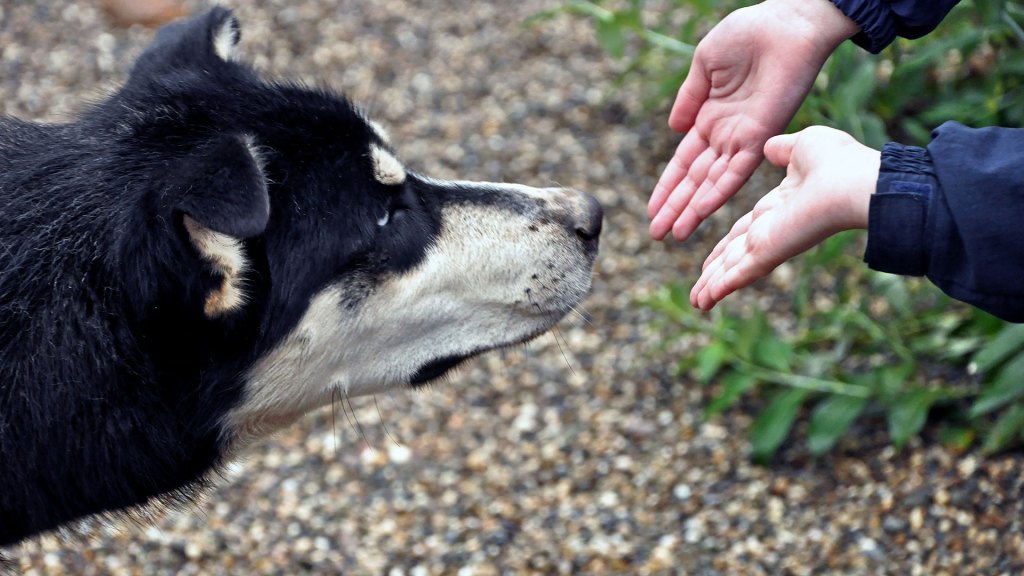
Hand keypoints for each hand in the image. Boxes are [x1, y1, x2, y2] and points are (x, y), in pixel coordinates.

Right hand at [648, 0, 858, 240]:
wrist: (786, 24)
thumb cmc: (748, 34)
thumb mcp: (704, 65)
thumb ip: (689, 99)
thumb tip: (674, 130)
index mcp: (709, 117)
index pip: (683, 161)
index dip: (667, 186)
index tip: (651, 210)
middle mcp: (725, 135)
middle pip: (694, 180)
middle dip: (674, 207)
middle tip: (656, 233)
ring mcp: (742, 138)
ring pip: (711, 183)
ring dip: (691, 209)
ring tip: (673, 234)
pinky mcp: (761, 136)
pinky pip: (737, 171)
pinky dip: (718, 192)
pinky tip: (701, 211)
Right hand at [690, 126, 878, 310]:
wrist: (855, 182)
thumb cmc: (838, 161)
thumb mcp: (803, 146)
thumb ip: (783, 149)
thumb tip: (770, 147)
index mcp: (780, 206)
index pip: (745, 229)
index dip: (728, 243)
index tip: (714, 255)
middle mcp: (773, 228)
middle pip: (736, 254)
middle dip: (716, 270)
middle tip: (701, 288)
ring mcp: (771, 243)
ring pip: (733, 269)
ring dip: (712, 286)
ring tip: (698, 303)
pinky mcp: (769, 253)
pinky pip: (739, 274)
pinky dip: (719, 288)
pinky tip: (705, 300)